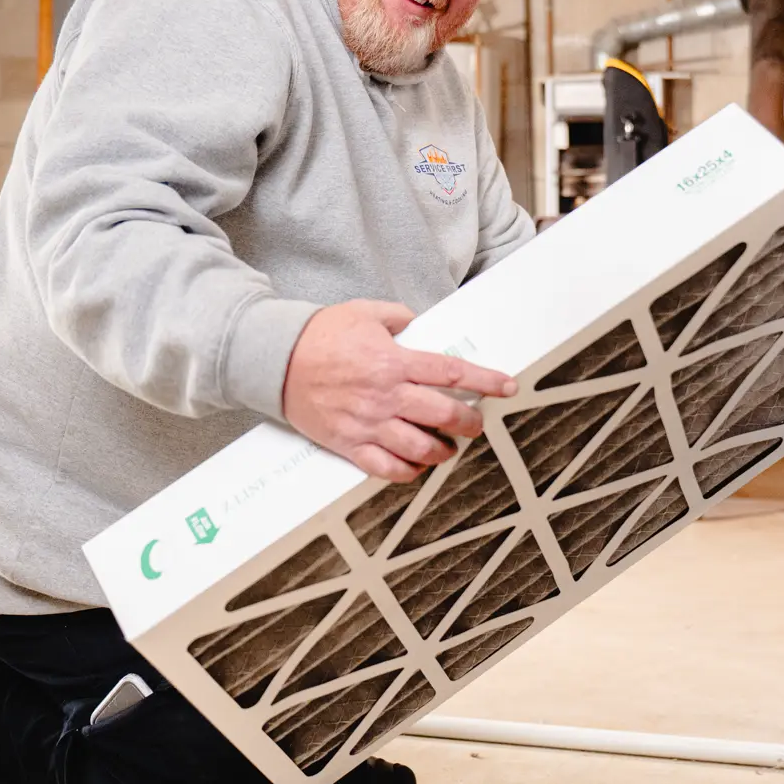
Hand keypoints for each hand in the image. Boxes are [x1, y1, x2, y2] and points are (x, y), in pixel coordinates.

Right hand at [282, 300, 516, 481]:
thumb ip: (398, 316)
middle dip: (469, 422)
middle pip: (443, 415)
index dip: (485, 381)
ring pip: (420, 448)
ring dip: (442, 451)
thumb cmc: (320, 334)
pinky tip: (417, 466)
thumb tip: (416, 323)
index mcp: (395, 362)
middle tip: (476, 423)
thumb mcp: (365, 311)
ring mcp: (368, 423)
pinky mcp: (349, 444)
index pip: (451, 373)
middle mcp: (387, 395)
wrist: (276, 360)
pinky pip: (386, 468)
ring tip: (449, 447)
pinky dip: (408, 472)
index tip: (507, 387)